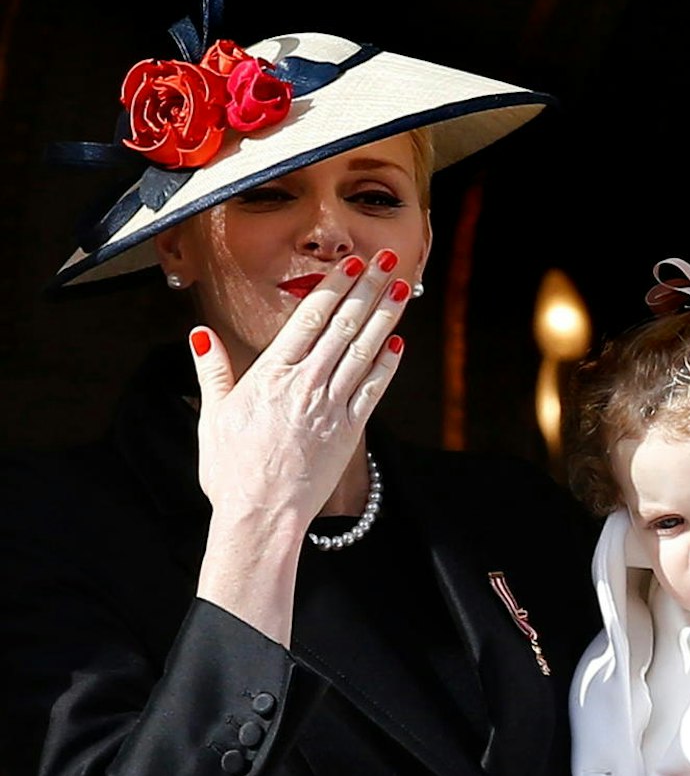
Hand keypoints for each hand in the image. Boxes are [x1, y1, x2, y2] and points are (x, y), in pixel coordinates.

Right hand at [189, 249, 410, 641]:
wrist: (261, 516)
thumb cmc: (232, 471)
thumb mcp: (212, 416)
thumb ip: (213, 372)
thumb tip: (200, 335)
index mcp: (271, 375)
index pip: (309, 319)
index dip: (335, 288)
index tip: (352, 264)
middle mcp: (306, 384)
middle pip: (344, 326)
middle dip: (368, 290)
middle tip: (388, 260)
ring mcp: (331, 407)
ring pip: (364, 351)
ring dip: (385, 317)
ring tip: (402, 289)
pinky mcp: (350, 431)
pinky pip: (373, 390)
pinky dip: (387, 366)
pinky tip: (398, 345)